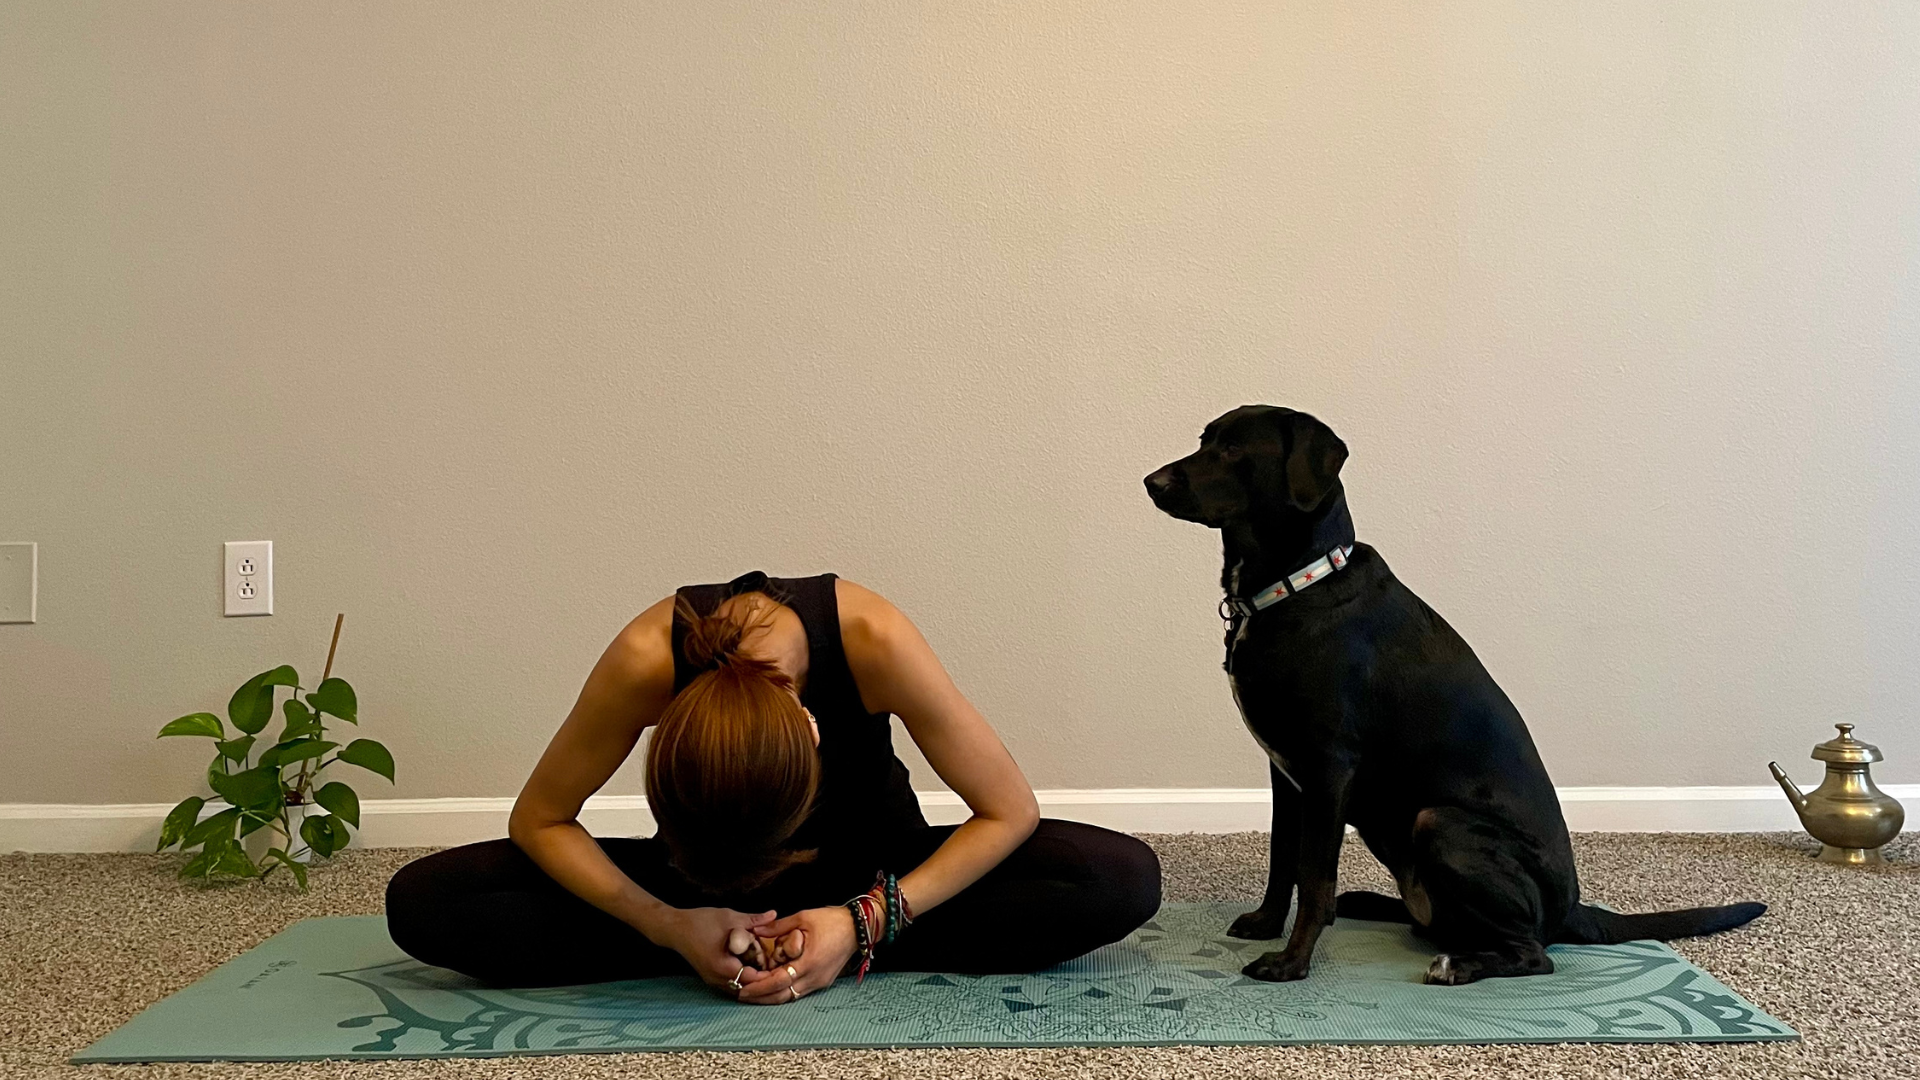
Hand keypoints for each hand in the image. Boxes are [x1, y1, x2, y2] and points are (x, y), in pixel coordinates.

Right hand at [647, 905, 778, 992]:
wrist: (674, 928)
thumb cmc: (700, 921)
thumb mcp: (729, 917)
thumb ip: (753, 919)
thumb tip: (774, 914)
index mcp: (723, 966)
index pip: (753, 979)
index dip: (769, 973)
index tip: (783, 964)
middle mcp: (717, 979)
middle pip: (747, 988)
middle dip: (763, 980)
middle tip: (780, 970)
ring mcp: (713, 981)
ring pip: (739, 989)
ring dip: (753, 982)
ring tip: (769, 971)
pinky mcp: (710, 978)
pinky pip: (731, 985)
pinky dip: (743, 980)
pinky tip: (754, 969)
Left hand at [736, 906, 856, 1004]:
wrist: (858, 928)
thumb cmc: (831, 920)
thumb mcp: (803, 917)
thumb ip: (777, 927)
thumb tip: (755, 930)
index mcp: (809, 962)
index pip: (778, 982)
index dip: (759, 987)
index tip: (742, 988)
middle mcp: (814, 977)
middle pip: (783, 996)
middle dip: (761, 997)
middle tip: (741, 995)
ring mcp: (819, 982)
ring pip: (791, 997)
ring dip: (771, 997)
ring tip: (753, 994)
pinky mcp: (823, 982)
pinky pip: (799, 992)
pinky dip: (784, 992)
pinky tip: (772, 988)